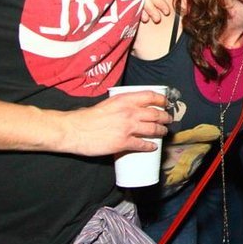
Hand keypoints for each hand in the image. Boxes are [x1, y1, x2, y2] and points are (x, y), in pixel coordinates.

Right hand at [56, 90, 171, 155]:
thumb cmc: (87, 117)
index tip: (166, 103)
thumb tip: (131, 110)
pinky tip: (153, 147)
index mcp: (125, 100)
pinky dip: (150, 146)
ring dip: (161, 131)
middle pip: (156, 114)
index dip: (162, 100)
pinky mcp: (123, 143)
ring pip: (153, 129)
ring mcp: (128, 128)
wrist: (74, 130)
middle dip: (165, 118)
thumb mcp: (108, 103)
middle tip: (168, 120)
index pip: (151, 96)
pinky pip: (143, 144)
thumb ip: (121, 105)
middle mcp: (129, 112)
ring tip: (163, 132)